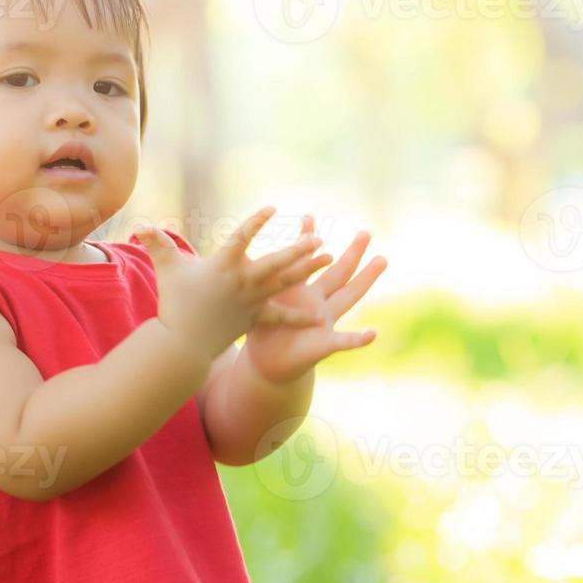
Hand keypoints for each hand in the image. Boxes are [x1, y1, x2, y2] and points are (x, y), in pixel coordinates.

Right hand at [135, 205, 329, 363]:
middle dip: (298, 250)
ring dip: (307, 270)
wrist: (182, 344)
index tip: (273, 208)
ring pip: (285, 283)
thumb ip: (157, 245)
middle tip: (319, 238)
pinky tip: (320, 316)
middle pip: (275, 263)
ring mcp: (252, 301)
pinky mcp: (255, 319)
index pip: (242, 239)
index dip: (257, 223)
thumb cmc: (174, 304)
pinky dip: (298, 317)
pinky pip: (281, 317)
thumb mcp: (167, 271)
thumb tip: (140, 225)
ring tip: (329, 258)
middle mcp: (242, 282)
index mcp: (224, 267)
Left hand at [241, 213, 387, 385]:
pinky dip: (358, 339)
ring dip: (366, 279)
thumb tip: (199, 260)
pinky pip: (343, 343)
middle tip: (366, 231)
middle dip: (352, 252)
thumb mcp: (253, 305)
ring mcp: (324, 321)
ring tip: (383, 259)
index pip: (304, 260)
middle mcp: (317, 302)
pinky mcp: (324, 345)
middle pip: (338, 272)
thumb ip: (240, 284)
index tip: (308, 215)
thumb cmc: (262, 335)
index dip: (305, 239)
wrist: (270, 366)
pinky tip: (373, 334)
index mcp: (298, 292)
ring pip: (349, 296)